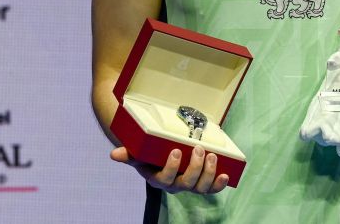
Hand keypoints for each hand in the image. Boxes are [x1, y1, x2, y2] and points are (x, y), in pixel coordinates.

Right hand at [110, 145, 229, 194]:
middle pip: (186, 184)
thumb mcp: (138, 153)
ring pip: (200, 188)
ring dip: (208, 173)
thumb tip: (113, 155)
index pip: (165, 179)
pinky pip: (211, 189)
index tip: (176, 151)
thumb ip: (128, 154)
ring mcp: (189, 185)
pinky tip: (225, 175)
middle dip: (194, 167)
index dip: (172, 168)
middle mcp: (174, 185)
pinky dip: (219, 184)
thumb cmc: (148, 154)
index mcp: (158, 179)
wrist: (159, 155)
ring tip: (212, 156)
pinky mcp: (201, 183)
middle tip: (198, 149)